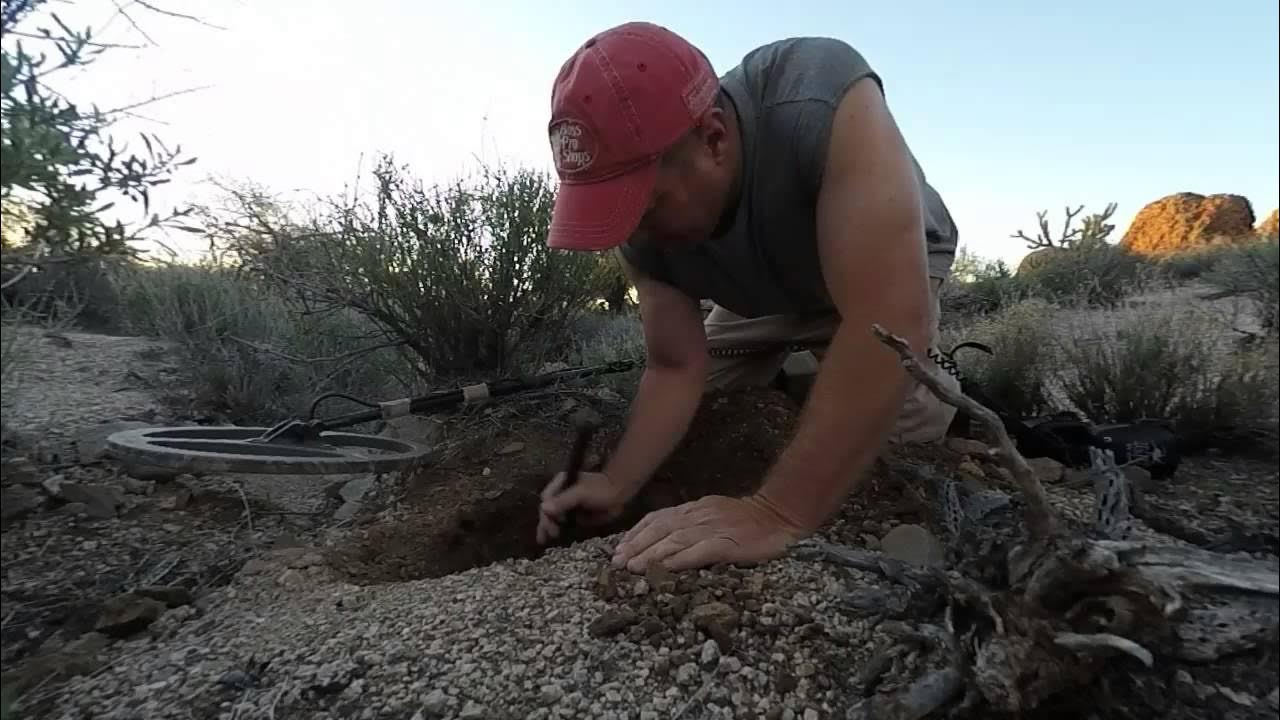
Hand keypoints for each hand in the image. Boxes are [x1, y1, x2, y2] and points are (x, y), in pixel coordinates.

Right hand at [536, 470, 632, 543]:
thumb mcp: (581, 493)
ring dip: (548, 527)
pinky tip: (553, 538)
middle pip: (548, 509)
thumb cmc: (602, 489)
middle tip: (552, 534)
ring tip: (544, 540)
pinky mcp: (575, 515)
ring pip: (553, 517)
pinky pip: (564, 523)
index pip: (546, 498)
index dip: (546, 511)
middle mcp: (561, 493)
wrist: (620, 493)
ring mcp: (568, 505)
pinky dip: (559, 530)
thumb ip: (563, 501)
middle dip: (546, 522)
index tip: (551, 523)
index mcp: (561, 483)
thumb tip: (544, 508)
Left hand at [610, 493, 807, 572]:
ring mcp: (712, 529)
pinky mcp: (726, 544)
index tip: (619, 547)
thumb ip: (693, 524)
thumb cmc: (749, 519)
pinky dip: (679, 560)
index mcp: (695, 509)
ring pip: (674, 540)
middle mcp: (699, 516)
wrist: (780, 514)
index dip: (637, 533)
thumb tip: (666, 539)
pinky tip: (664, 569)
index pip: (658, 518)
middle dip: (636, 545)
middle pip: (660, 529)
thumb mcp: (715, 513)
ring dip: (650, 554)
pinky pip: (698, 552)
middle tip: (617, 561)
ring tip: (632, 567)